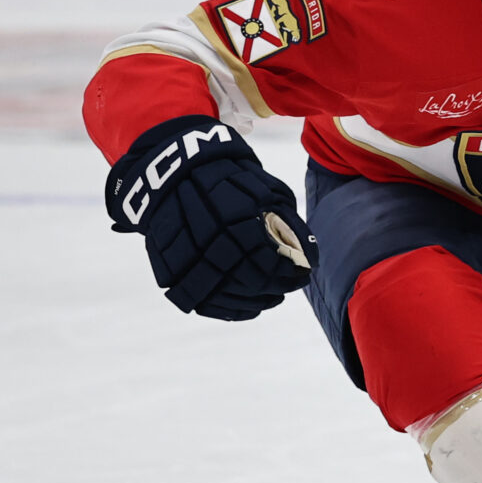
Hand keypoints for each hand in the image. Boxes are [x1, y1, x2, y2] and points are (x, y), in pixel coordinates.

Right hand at [105, 115, 314, 319]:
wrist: (173, 173)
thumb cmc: (230, 181)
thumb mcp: (265, 191)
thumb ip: (288, 223)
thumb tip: (310, 257)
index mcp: (235, 220)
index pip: (271, 261)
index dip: (291, 273)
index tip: (304, 274)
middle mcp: (209, 241)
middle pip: (250, 281)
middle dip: (277, 288)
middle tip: (290, 286)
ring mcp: (187, 259)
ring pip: (227, 296)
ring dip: (255, 302)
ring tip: (273, 298)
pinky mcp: (171, 271)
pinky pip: (203, 302)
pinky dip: (229, 309)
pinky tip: (249, 306)